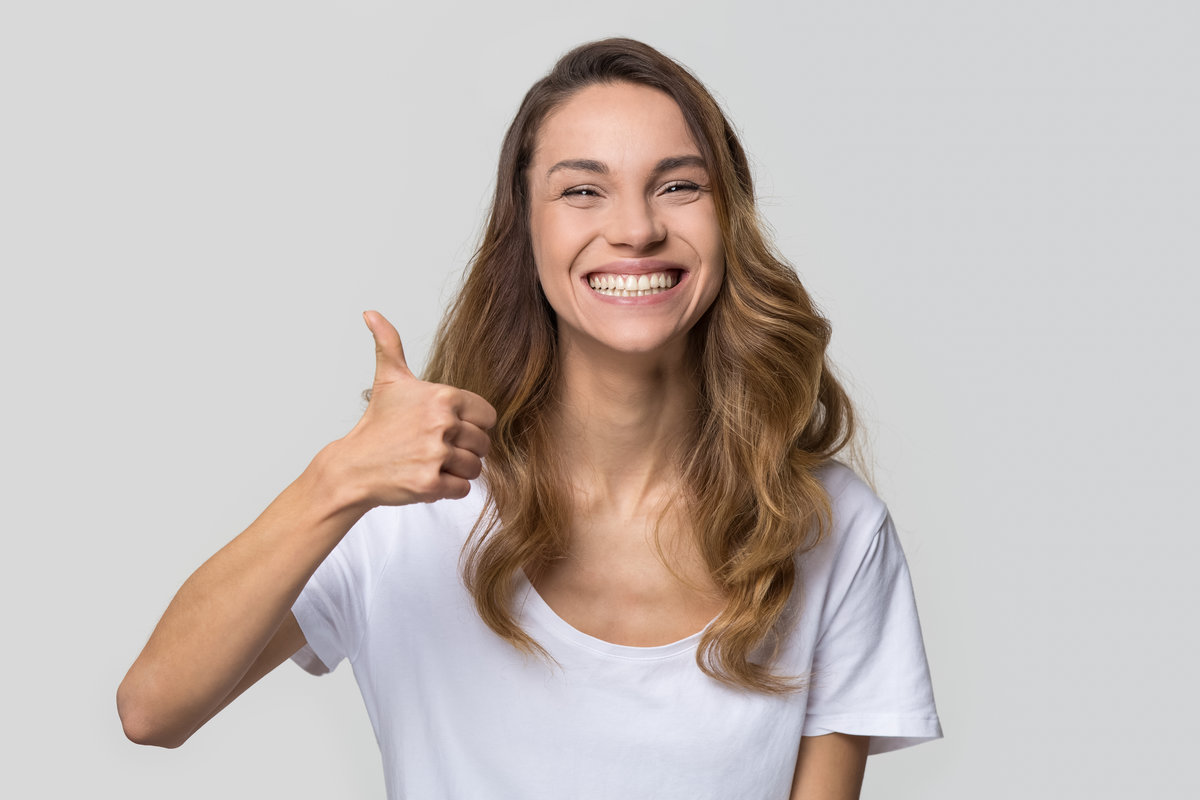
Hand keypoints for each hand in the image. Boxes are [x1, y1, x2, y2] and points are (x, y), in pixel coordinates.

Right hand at [332, 310, 496, 508]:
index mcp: (442, 397)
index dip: (472, 425)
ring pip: (476, 467)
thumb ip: (389, 344)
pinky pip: (463, 489)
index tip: (449, 428)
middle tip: (435, 448)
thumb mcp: (388, 380)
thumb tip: (372, 314)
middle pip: (483, 443)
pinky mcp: (430, 483)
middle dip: (464, 449)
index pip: (488, 416)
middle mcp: (442, 423)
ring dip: (458, 470)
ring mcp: (436, 454)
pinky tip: (428, 477)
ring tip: (431, 463)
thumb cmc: (376, 425)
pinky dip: (449, 489)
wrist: (353, 466)